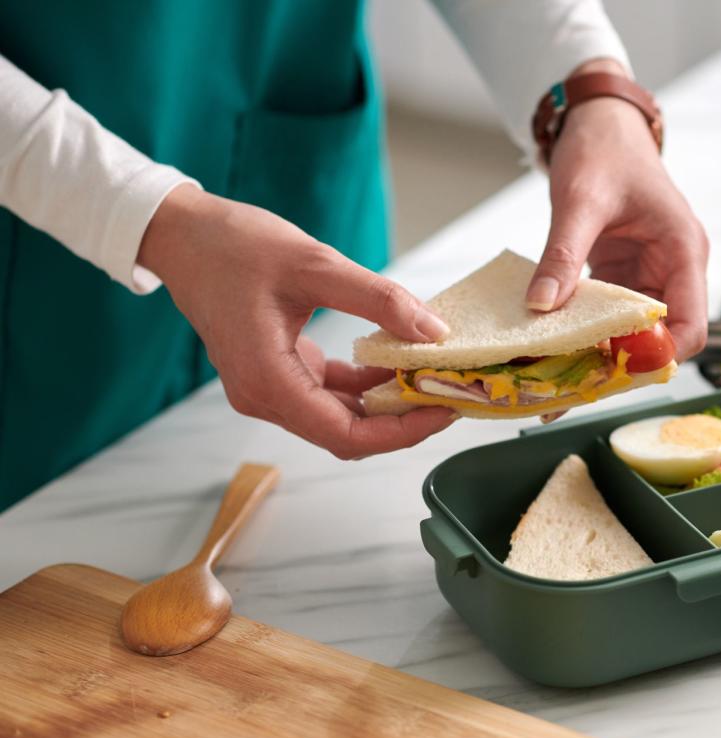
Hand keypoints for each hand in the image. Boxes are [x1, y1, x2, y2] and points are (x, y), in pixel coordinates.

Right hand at [138, 185, 456, 458]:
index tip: (443, 411)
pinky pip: (330, 394)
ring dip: (387, 402)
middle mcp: (264, 396)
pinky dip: (365, 384)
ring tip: (432, 377)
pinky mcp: (277, 372)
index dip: (401, 432)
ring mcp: (269, 387)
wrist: (183, 233)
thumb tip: (433, 332)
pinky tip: (398, 360)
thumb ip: (378, 300)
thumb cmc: (233, 245)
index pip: (346, 435)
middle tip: (450, 393)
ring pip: (341, 416)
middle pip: (347, 432)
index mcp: (266, 380)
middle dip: (402, 419)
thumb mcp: (316, 264)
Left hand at [525, 65, 708, 362]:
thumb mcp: (579, 200)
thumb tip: (541, 307)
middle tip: (578, 386)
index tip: (616, 369)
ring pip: (638, 333)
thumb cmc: (602, 149)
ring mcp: (650, 274)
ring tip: (562, 377)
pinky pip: (613, 316)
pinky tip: (557, 349)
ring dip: (605, 353)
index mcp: (684, 250)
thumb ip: (562, 254)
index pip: (692, 326)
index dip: (661, 356)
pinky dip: (590, 333)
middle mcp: (675, 269)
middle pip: (665, 338)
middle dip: (626, 364)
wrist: (597, 121)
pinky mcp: (625, 276)